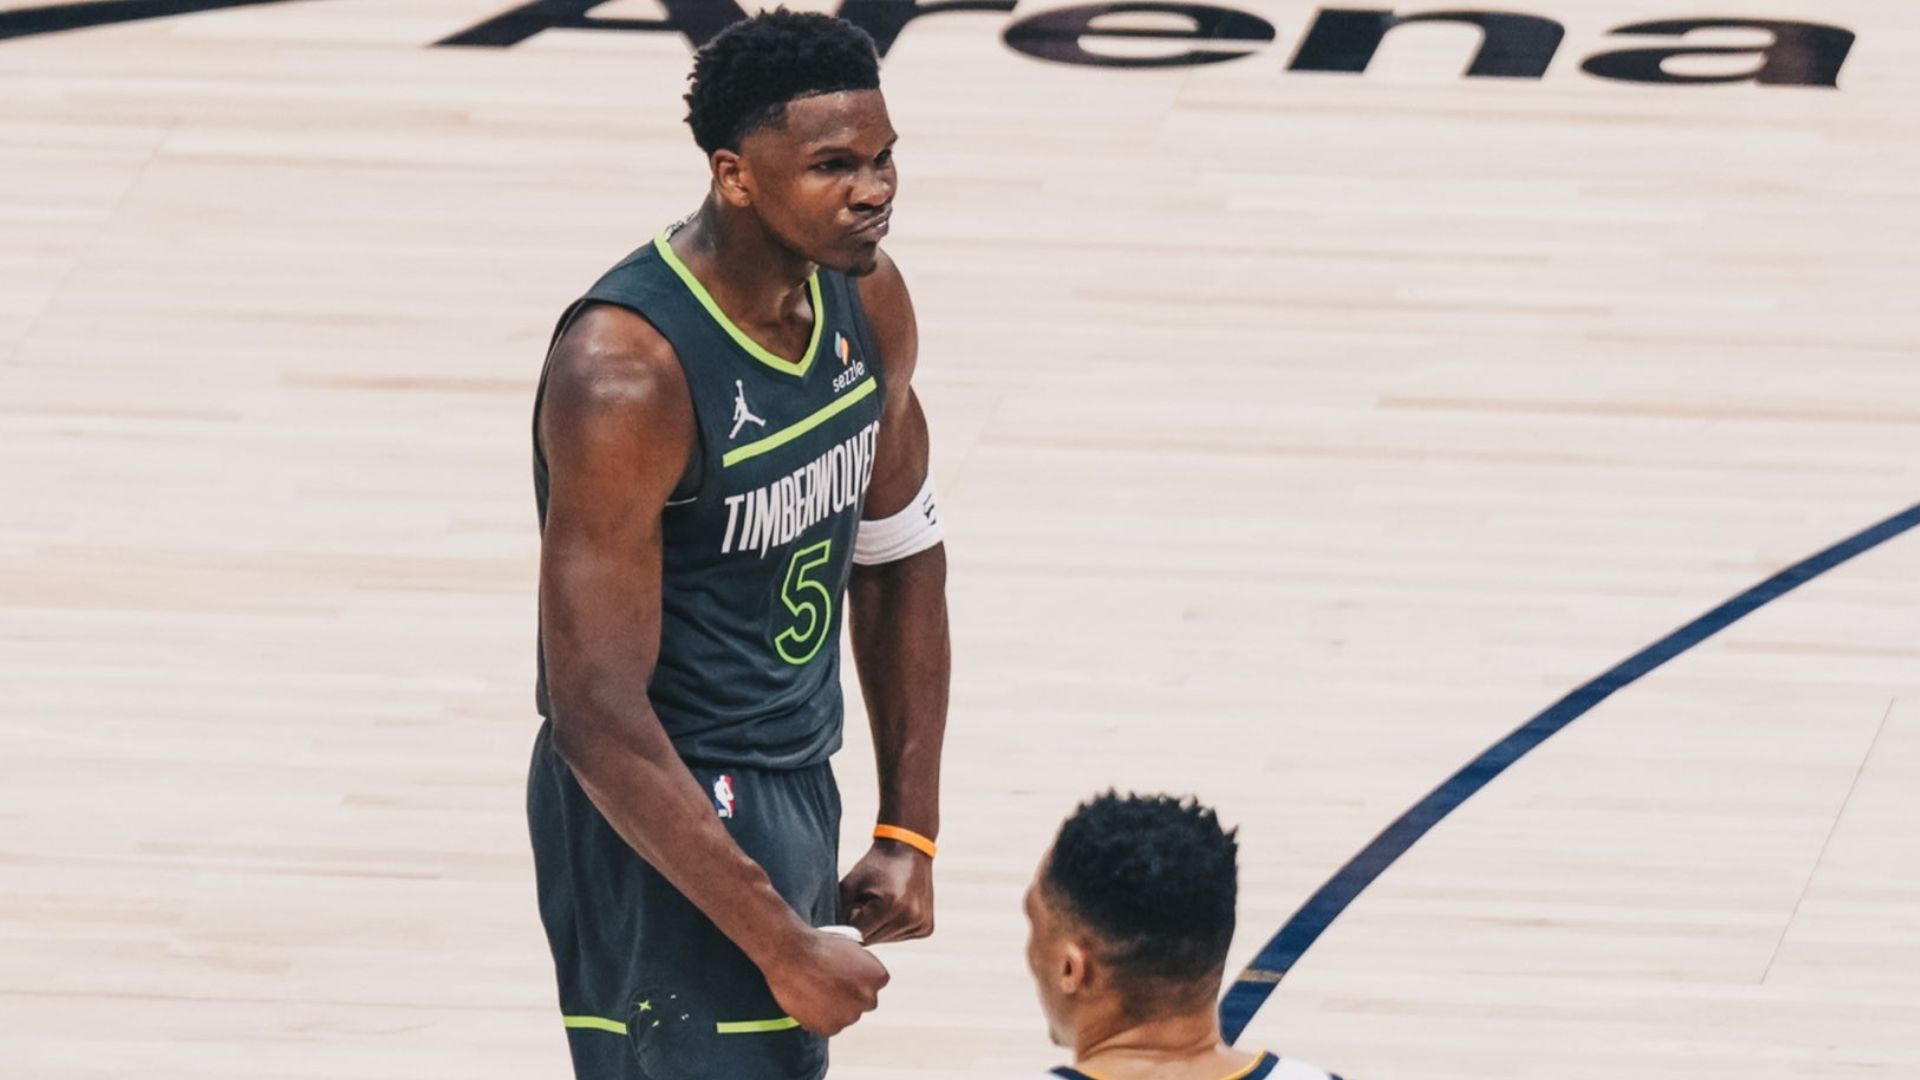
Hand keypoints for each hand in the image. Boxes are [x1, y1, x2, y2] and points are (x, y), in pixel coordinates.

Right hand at [763, 928, 888, 1035]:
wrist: (791, 955)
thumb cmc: (817, 947)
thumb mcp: (850, 948)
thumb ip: (861, 966)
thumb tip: (859, 976)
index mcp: (878, 976)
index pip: (874, 983)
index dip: (857, 978)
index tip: (843, 974)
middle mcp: (868, 998)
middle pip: (862, 1001)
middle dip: (850, 996)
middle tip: (829, 985)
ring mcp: (850, 1016)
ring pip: (845, 1015)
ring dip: (834, 1008)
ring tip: (814, 991)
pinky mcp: (831, 1028)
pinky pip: (829, 1026)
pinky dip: (819, 1018)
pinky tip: (808, 1002)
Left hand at [839, 840, 934, 944]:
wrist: (908, 848)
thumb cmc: (875, 865)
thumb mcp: (850, 884)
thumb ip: (838, 911)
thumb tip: (829, 936)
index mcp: (890, 905)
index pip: (857, 934)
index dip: (847, 924)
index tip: (847, 910)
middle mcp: (909, 917)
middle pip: (872, 940)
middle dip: (862, 927)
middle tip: (863, 904)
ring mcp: (921, 924)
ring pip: (885, 941)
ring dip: (877, 929)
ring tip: (880, 904)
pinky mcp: (927, 928)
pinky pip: (899, 938)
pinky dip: (892, 928)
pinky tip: (895, 908)